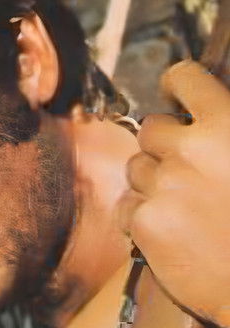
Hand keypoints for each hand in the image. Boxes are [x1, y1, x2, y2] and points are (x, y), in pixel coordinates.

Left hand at [120, 60, 229, 327]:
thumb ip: (228, 133)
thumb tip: (210, 120)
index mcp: (227, 125)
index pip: (184, 79)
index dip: (176, 84)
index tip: (173, 92)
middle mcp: (190, 150)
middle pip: (149, 129)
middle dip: (162, 145)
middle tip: (180, 166)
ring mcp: (163, 187)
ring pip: (136, 169)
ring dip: (151, 182)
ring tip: (180, 204)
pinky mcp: (144, 222)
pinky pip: (126, 206)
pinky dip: (140, 216)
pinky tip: (167, 229)